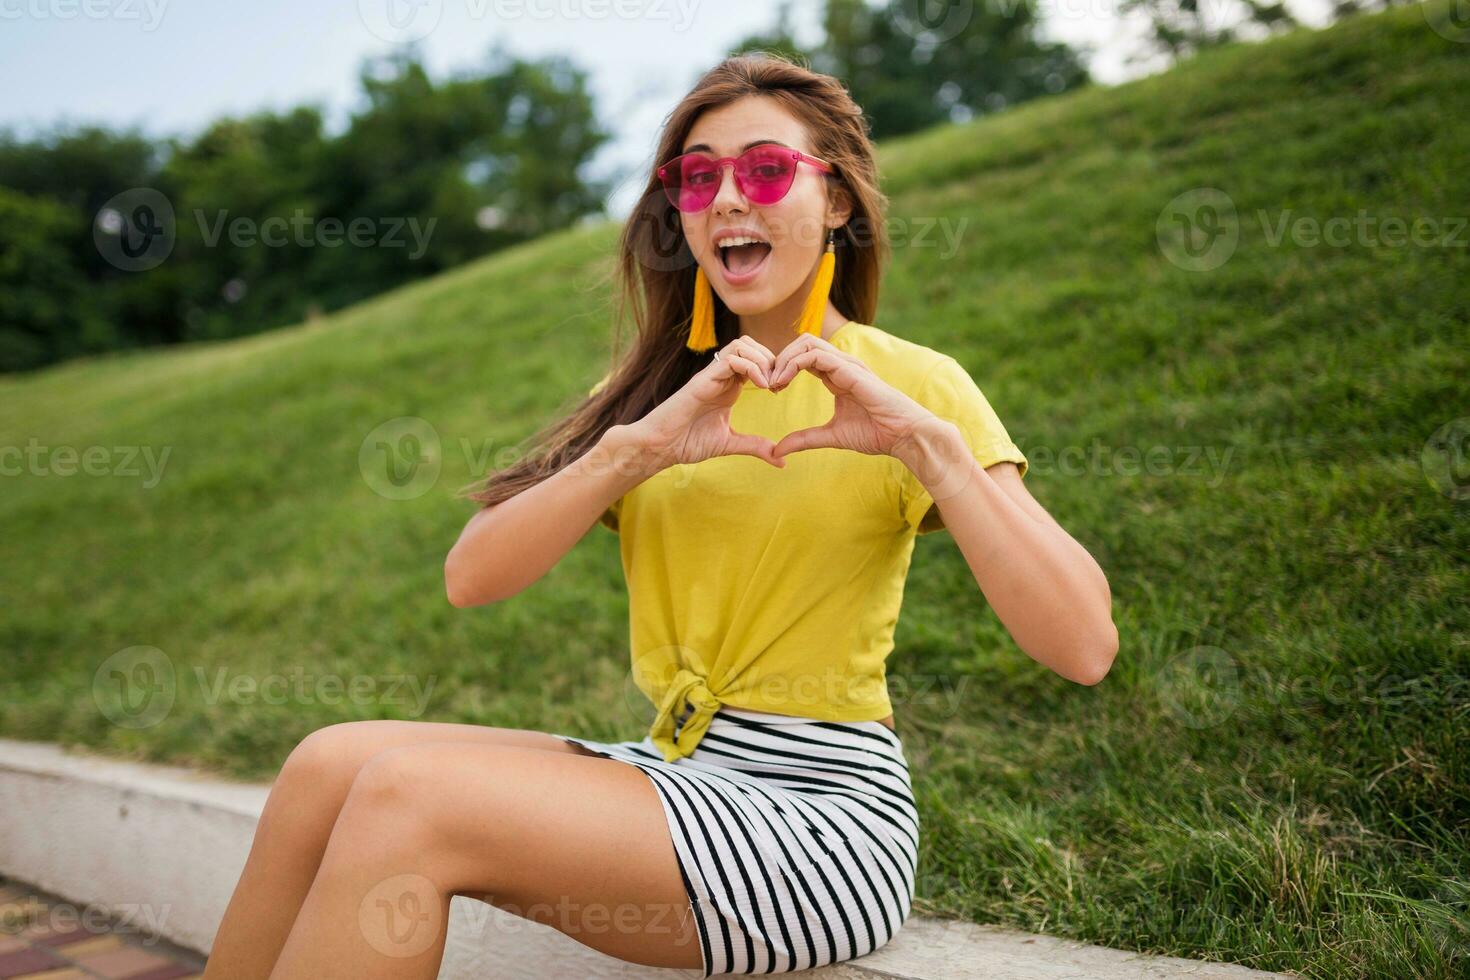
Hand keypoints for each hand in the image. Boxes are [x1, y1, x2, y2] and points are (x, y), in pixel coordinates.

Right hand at [629, 336, 787, 469]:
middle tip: (779, 383)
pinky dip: (751, 367)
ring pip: (741, 344)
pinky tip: (761, 386)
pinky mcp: (702, 380)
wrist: (660, 446)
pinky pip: (730, 359)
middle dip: (770, 358)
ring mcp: (711, 375)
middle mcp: (720, 375)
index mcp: (728, 385)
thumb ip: (755, 446)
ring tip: (769, 384)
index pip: (754, 358)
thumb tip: (782, 460)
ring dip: (762, 359)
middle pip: (750, 343)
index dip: (773, 367)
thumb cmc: (687, 442)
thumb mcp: (730, 444)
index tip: (781, 389)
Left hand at [767, 333, 934, 459]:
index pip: (804, 358)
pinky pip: (816, 355)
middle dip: (780, 358)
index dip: (783, 368)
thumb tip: (778, 449)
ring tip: (773, 382)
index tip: (771, 389)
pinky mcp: (850, 369)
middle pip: (802, 343)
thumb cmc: (876, 433)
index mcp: (837, 376)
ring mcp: (847, 364)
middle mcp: (841, 365)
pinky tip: (783, 381)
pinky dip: (794, 364)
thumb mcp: (831, 436)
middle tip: (767, 382)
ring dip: (784, 359)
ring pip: (806, 343)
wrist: (903, 435)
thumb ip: (805, 439)